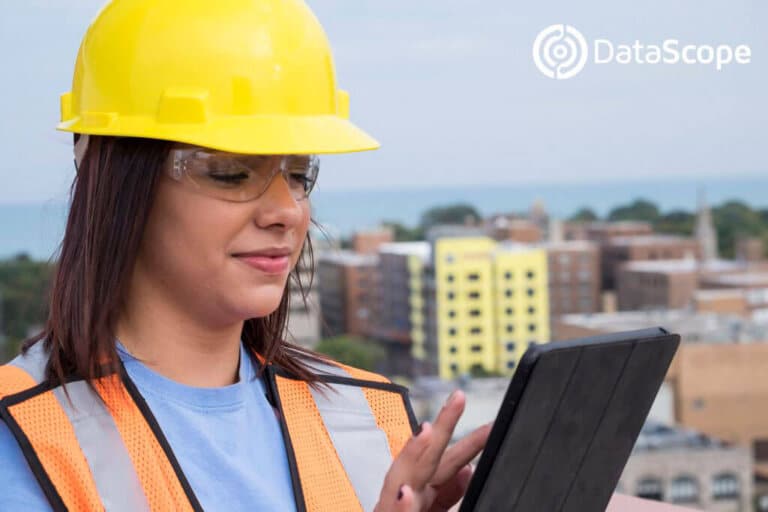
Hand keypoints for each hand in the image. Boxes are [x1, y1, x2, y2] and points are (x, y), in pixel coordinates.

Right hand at [374, 390, 491, 511]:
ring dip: (414, 454)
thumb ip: (447, 493)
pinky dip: (398, 506)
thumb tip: (468, 470)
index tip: (490, 423)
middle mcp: (405, 493)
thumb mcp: (431, 509)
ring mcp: (392, 507)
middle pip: (428, 457)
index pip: (446, 459)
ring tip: (427, 431)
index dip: (468, 439)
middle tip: (458, 398)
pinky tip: (406, 493)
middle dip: (442, 427)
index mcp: (422, 489)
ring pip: (402, 477)